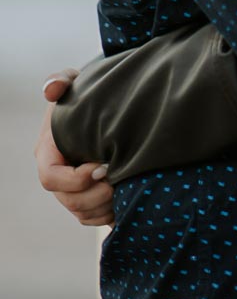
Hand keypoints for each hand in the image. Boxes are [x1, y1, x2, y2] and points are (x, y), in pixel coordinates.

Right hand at [35, 70, 113, 227]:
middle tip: (120, 181)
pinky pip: (92, 217)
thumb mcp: (73, 82)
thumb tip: (53, 89)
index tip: (101, 166)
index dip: (74, 179)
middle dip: (96, 196)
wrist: (104, 106)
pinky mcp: (85, 196)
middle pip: (69, 200)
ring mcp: (69, 188)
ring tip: (125, 189)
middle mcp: (57, 173)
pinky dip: (107, 215)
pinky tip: (125, 200)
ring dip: (104, 206)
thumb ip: (61, 81)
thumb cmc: (85, 92)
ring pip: (81, 213)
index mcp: (48, 151)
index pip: (51, 178)